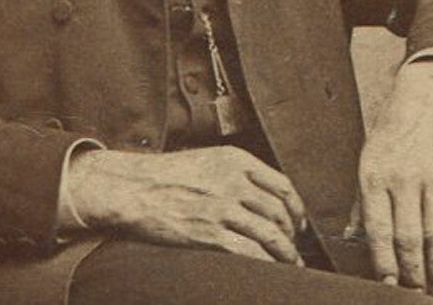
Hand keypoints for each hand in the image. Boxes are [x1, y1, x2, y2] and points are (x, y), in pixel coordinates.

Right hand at [68, 146, 307, 262]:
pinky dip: (266, 264)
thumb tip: (262, 197)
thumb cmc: (167, 176)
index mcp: (237, 160)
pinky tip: (269, 272)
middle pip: (279, 211)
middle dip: (292, 234)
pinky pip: (249, 251)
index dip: (296, 208)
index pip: (282, 185)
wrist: (133, 188)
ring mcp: (223, 207)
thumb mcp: (208, 160)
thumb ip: (236, 174)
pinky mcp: (209, 232)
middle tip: (294, 248)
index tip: (299, 224)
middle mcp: (235, 181)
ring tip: (291, 265)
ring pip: (270, 233)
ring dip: (285, 253)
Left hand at [352, 60, 432, 297]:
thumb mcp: (369, 157)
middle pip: (409, 238)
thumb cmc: (395, 129)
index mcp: (375, 175)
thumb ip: (361, 199)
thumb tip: (350, 236)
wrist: (431, 92)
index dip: (384, 264)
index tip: (389, 287)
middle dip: (413, 274)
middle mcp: (404, 177)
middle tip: (417, 295)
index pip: (379, 231)